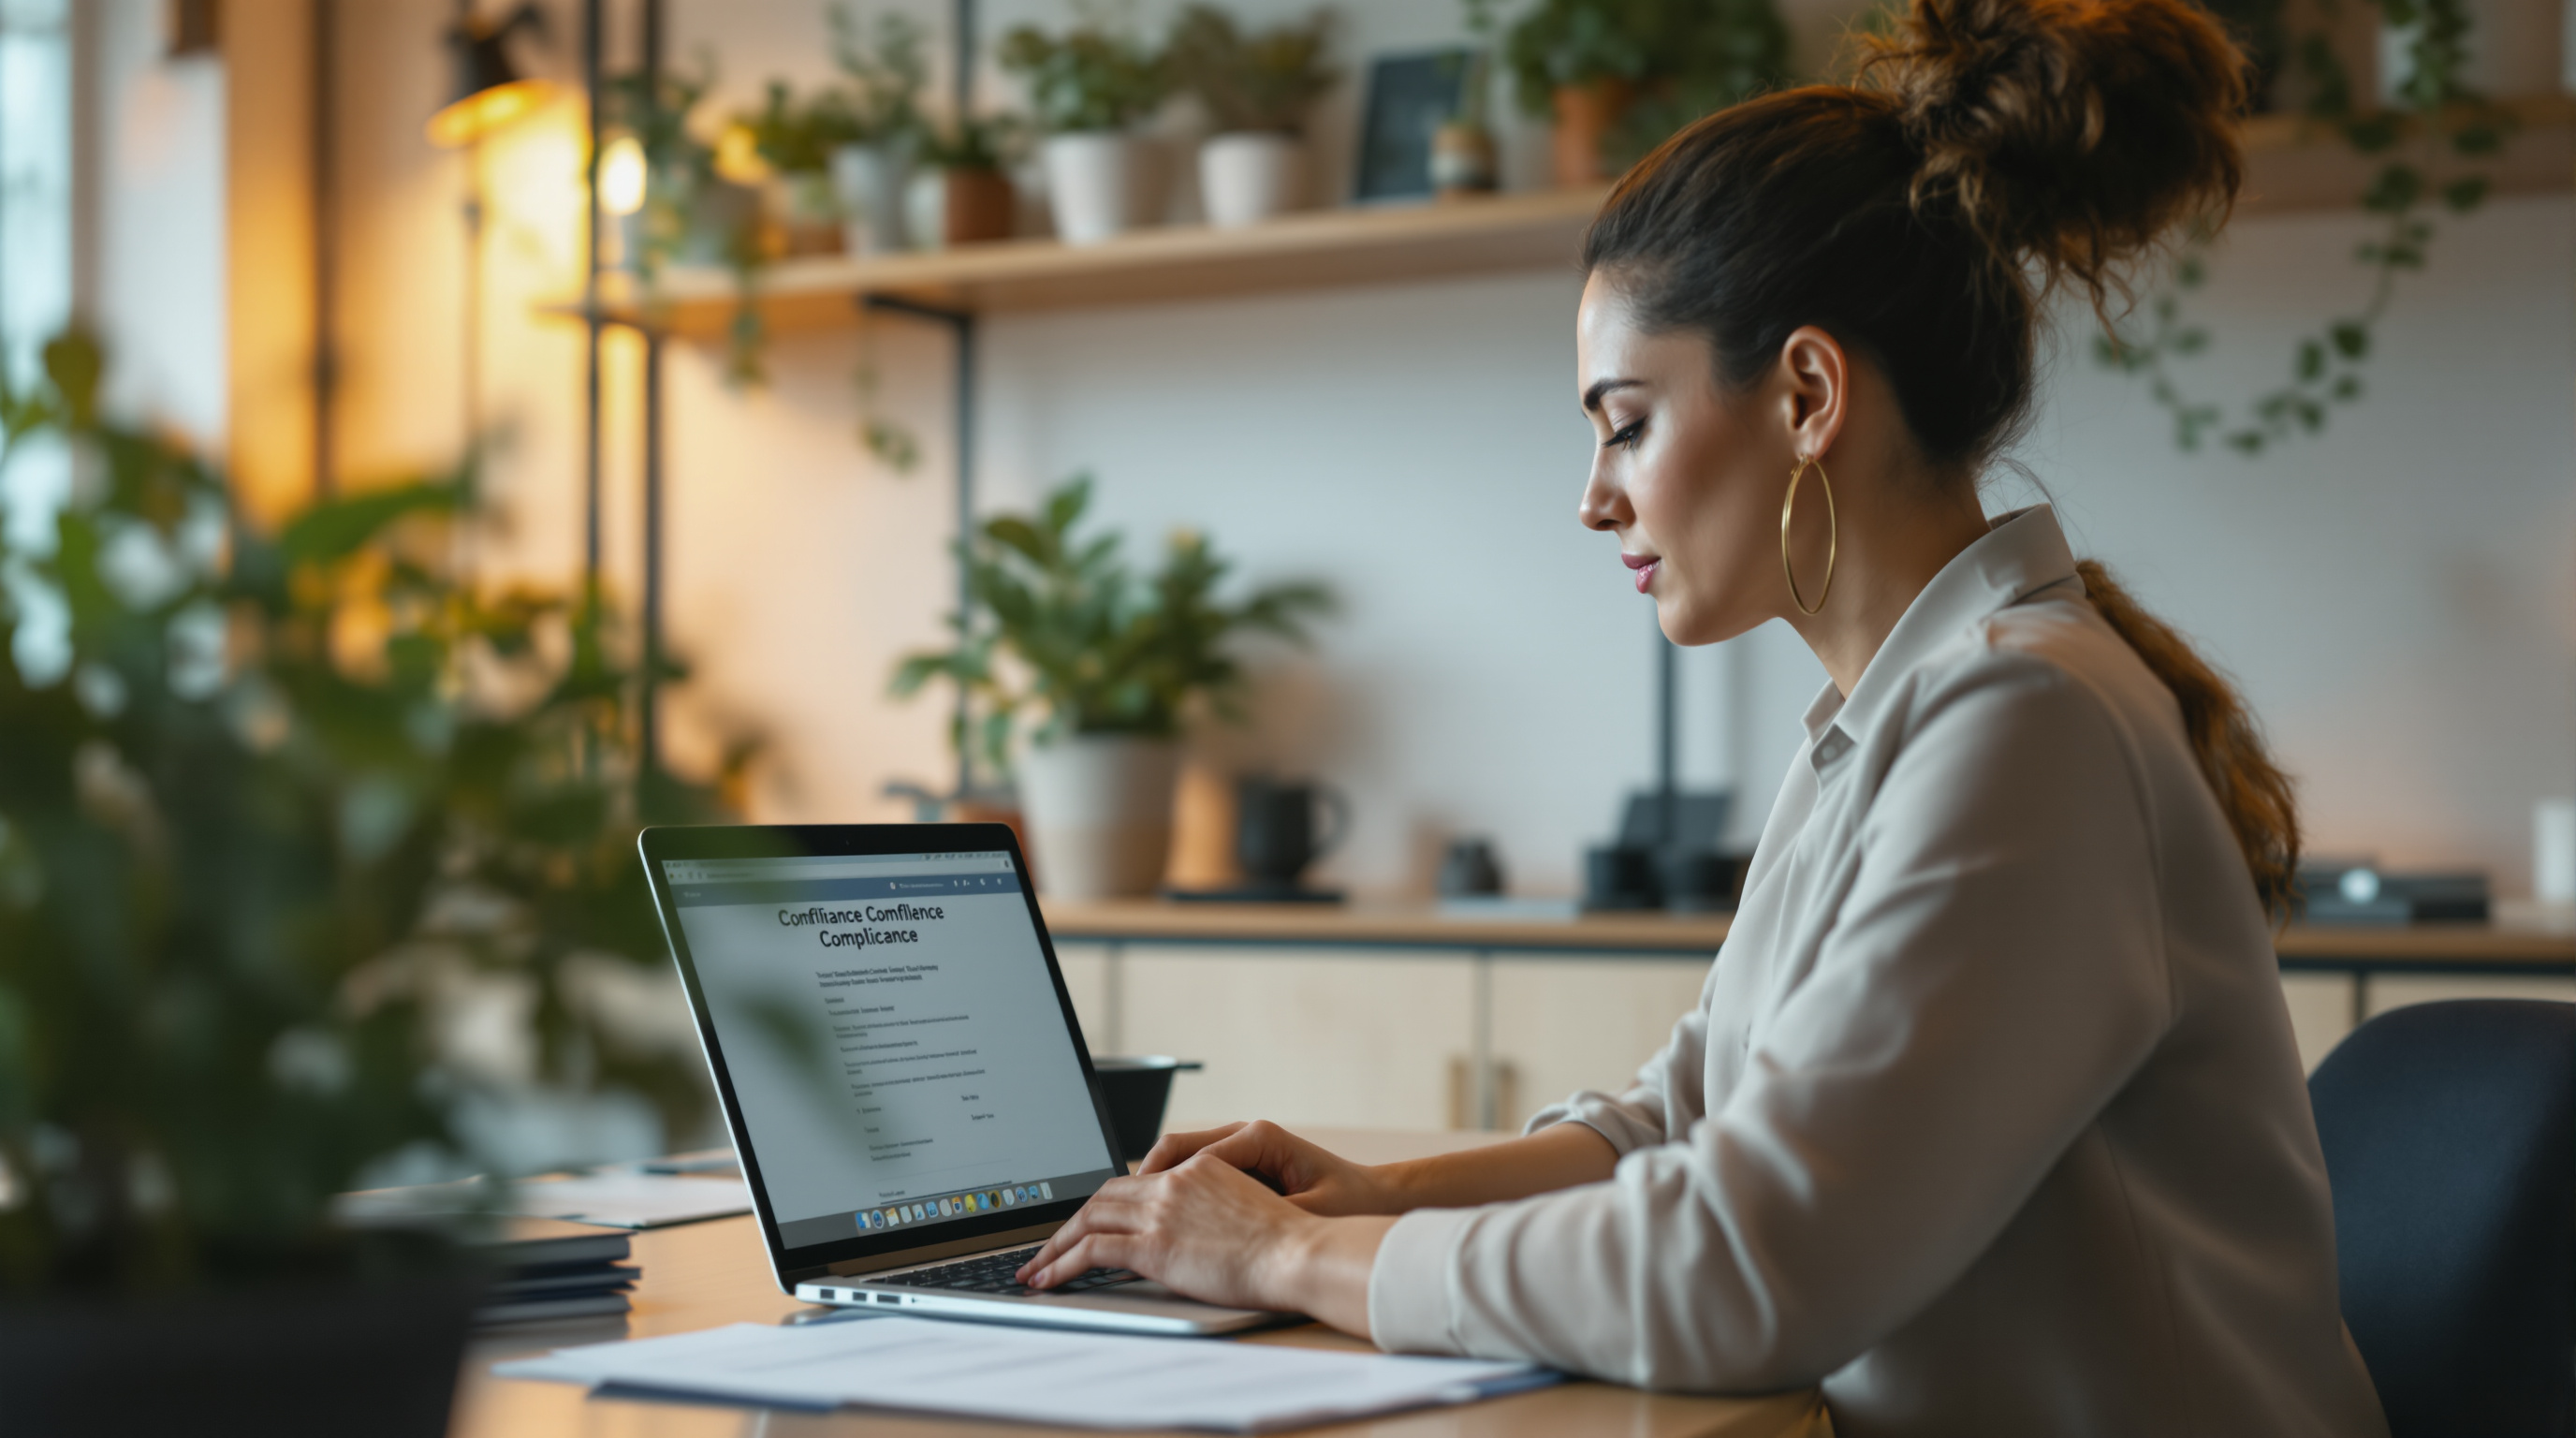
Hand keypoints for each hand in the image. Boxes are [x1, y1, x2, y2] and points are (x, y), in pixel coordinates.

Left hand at [1012, 1152, 1333, 1312]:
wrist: (1299, 1252)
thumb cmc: (1288, 1242)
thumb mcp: (1246, 1210)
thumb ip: (1212, 1210)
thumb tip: (1191, 1235)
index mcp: (1197, 1169)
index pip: (1135, 1181)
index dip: (1104, 1202)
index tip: (1087, 1221)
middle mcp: (1172, 1183)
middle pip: (1103, 1196)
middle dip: (1069, 1222)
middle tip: (1048, 1245)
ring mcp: (1161, 1212)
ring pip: (1087, 1220)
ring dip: (1054, 1245)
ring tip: (1034, 1269)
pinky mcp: (1155, 1245)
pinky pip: (1092, 1251)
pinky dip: (1061, 1264)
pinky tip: (1048, 1280)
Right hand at [1137, 1120, 1407, 1216]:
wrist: (1372, 1199)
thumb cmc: (1345, 1203)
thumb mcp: (1305, 1211)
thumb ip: (1261, 1212)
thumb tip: (1218, 1220)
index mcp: (1258, 1137)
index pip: (1192, 1153)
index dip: (1161, 1181)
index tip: (1141, 1207)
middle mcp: (1243, 1134)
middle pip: (1175, 1148)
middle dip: (1144, 1179)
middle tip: (1114, 1210)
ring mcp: (1238, 1147)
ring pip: (1178, 1158)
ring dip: (1154, 1185)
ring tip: (1129, 1216)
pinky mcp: (1238, 1165)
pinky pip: (1192, 1172)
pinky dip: (1172, 1191)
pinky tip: (1160, 1219)